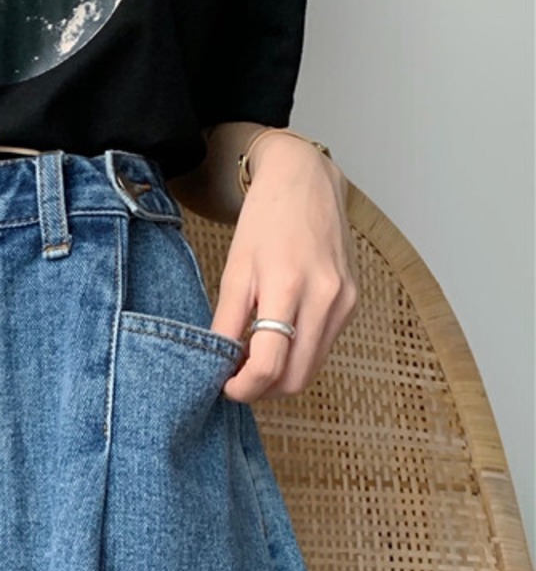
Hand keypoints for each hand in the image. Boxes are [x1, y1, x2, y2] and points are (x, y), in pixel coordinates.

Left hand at [212, 132, 358, 403]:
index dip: (243, 388)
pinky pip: (323, 348)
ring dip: (281, 375)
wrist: (305, 181)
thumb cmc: (265, 223)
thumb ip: (227, 324)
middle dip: (262, 389)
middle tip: (237, 377)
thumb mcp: (234, 273)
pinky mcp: (352, 302)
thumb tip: (218, 368)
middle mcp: (325, 298)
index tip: (224, 387)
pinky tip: (278, 338)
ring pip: (312, 369)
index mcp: (288, 287)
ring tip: (254, 356)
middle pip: (295, 379)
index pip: (269, 366)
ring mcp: (344, 302)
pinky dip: (298, 355)